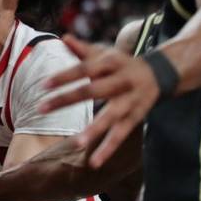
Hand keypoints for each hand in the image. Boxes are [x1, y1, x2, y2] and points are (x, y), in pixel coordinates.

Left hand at [40, 35, 160, 168]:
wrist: (158, 73)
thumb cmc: (121, 64)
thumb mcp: (105, 54)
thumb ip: (84, 50)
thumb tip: (64, 37)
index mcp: (111, 63)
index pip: (85, 69)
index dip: (65, 76)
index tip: (44, 85)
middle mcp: (122, 81)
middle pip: (93, 91)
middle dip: (67, 99)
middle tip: (41, 108)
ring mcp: (130, 101)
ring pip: (111, 117)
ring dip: (95, 130)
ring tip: (76, 143)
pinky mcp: (136, 118)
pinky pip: (121, 135)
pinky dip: (108, 149)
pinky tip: (95, 163)